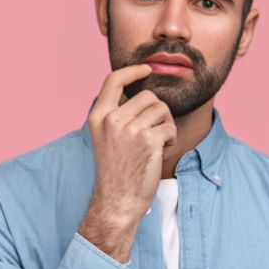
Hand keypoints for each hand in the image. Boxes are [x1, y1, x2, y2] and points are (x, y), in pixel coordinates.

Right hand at [78, 64, 176, 261]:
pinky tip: (159, 154)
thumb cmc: (116, 170)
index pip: (114, 80)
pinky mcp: (148, 140)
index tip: (146, 68)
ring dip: (165, 126)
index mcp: (98, 116)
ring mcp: (129, 129)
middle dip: (157, 112)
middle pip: (148, 96)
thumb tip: (138, 93)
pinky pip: (170, 127)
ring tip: (154, 145)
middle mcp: (111, 119)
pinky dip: (170, 140)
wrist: (117, 199)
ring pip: (162, 110)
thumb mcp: (106, 137)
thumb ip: (117, 115)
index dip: (132, 71)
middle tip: (153, 133)